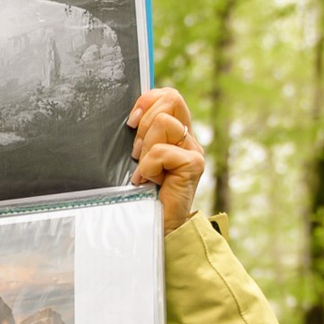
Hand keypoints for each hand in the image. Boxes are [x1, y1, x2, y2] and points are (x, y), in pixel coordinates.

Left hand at [128, 86, 205, 232]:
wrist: (159, 227)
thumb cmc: (144, 195)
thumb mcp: (139, 158)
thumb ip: (141, 137)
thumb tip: (130, 116)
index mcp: (177, 133)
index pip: (170, 96)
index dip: (149, 99)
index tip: (131, 120)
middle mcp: (189, 139)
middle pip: (171, 100)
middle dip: (145, 123)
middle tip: (137, 152)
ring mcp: (194, 151)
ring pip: (163, 123)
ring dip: (145, 148)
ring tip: (145, 171)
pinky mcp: (193, 165)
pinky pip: (160, 151)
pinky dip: (148, 167)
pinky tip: (148, 181)